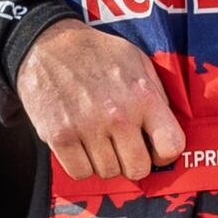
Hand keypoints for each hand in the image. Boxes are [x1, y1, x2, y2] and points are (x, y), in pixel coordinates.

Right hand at [16, 18, 181, 183]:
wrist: (46, 44)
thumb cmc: (96, 53)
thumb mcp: (137, 60)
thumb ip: (155, 94)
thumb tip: (166, 128)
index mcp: (143, 96)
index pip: (171, 146)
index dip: (164, 154)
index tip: (154, 150)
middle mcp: (118, 116)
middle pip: (137, 169)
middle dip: (132, 162)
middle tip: (122, 147)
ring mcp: (87, 128)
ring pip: (108, 173)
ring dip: (105, 162)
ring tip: (98, 140)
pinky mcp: (59, 137)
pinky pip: (80, 173)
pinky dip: (81, 165)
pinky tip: (80, 145)